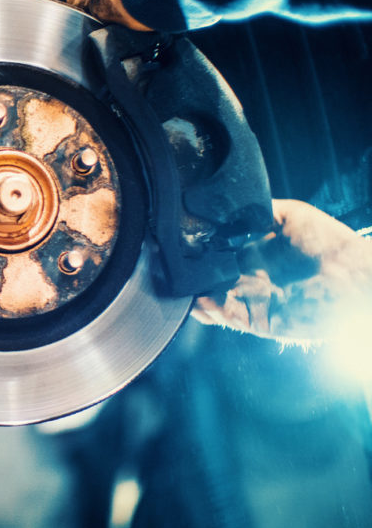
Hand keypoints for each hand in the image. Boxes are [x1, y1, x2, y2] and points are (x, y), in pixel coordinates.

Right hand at [191, 199, 371, 342]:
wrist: (358, 278)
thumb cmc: (331, 243)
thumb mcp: (292, 215)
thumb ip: (259, 210)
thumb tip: (225, 206)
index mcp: (252, 254)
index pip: (214, 254)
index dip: (196, 251)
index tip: (179, 244)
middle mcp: (247, 278)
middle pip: (206, 278)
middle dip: (189, 274)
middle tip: (174, 266)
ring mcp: (252, 300)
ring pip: (209, 300)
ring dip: (194, 295)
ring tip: (183, 285)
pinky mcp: (259, 321)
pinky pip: (227, 318)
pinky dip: (210, 311)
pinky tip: (200, 299)